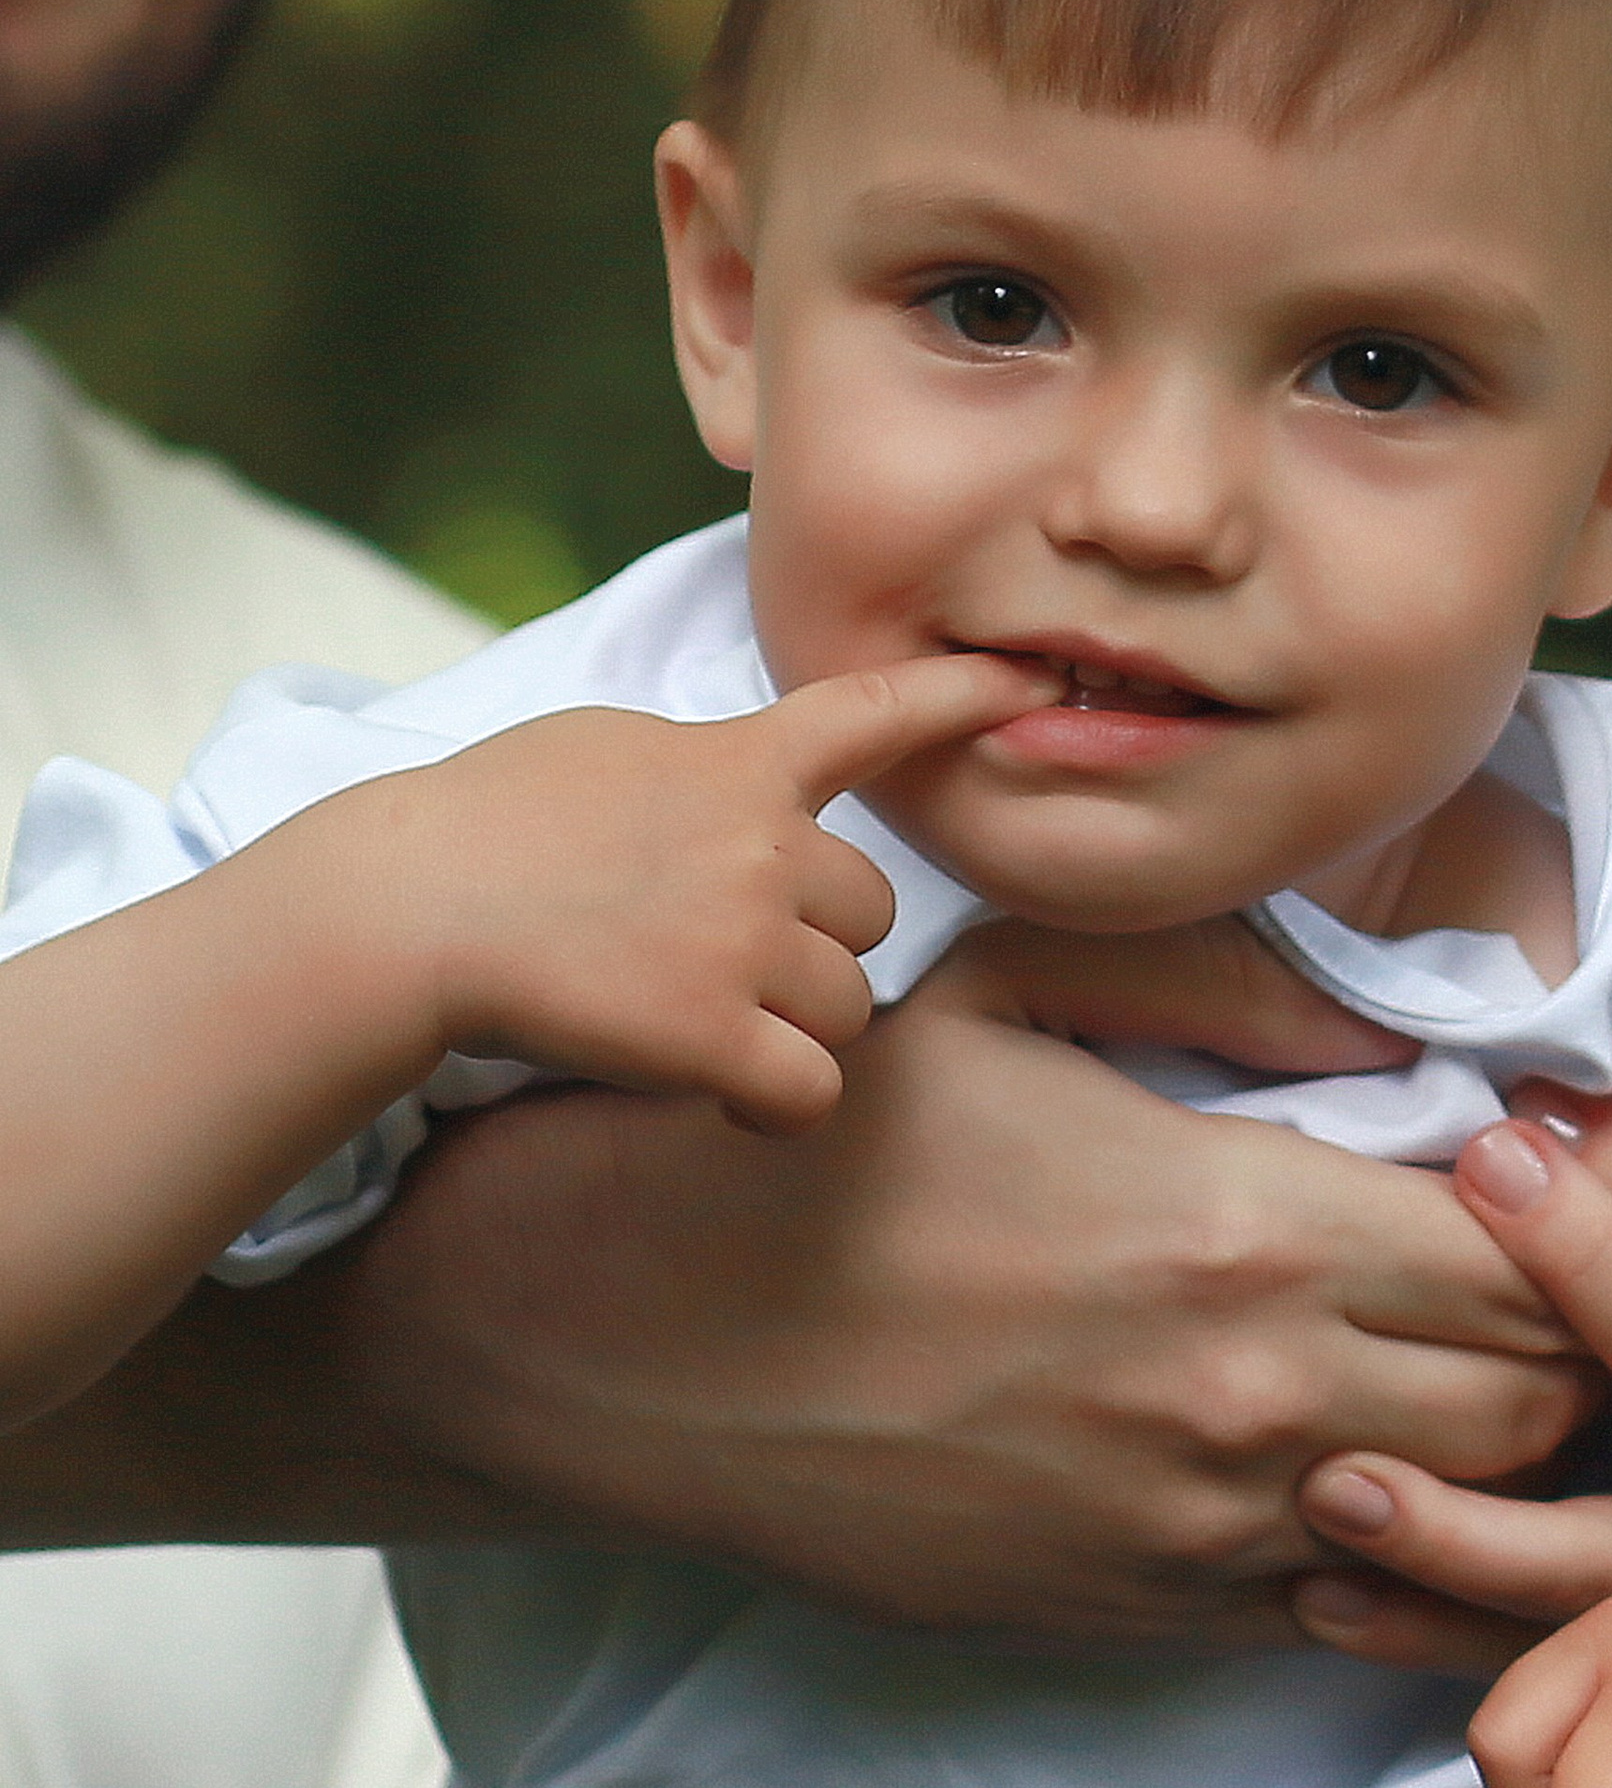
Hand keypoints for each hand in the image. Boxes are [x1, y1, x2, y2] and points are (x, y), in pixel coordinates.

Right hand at [336, 921, 1595, 1624]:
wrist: (637, 1335)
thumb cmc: (836, 1138)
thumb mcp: (1021, 986)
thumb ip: (1241, 987)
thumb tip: (1414, 1031)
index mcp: (1248, 1221)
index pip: (1538, 1256)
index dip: (1583, 1223)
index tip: (1569, 1188)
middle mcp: (1254, 1395)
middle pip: (1545, 1404)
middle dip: (1580, 1347)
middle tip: (1560, 1292)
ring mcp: (1199, 1528)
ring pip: (1469, 1528)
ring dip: (1508, 1465)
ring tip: (1490, 1391)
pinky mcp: (1135, 1616)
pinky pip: (1345, 1619)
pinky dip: (1397, 1562)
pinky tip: (1376, 1488)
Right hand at [363, 654, 1052, 1136]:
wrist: (406, 905)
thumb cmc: (483, 824)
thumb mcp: (604, 749)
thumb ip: (701, 767)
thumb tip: (745, 786)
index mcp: (736, 762)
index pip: (872, 716)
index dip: (961, 698)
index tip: (1030, 685)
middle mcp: (761, 844)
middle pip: (869, 916)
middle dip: (814, 950)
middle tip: (715, 965)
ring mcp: (741, 938)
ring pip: (847, 1007)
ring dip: (789, 1028)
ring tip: (688, 1016)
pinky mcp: (711, 1032)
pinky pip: (809, 1088)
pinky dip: (772, 1102)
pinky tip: (714, 1089)